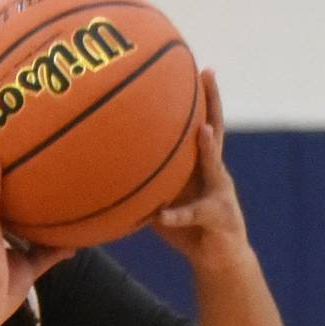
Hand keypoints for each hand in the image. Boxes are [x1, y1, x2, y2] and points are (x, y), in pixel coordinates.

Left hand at [151, 69, 249, 267]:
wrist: (218, 261)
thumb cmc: (187, 229)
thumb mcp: (162, 200)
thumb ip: (143, 183)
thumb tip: (103, 170)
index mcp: (199, 166)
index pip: (198, 123)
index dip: (195, 96)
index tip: (189, 64)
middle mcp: (215, 173)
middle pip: (216, 130)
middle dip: (213, 101)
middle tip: (208, 72)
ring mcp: (220, 194)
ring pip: (215, 167)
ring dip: (209, 150)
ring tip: (202, 131)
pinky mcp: (217, 219)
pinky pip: (193, 216)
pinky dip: (176, 217)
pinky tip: (161, 217)